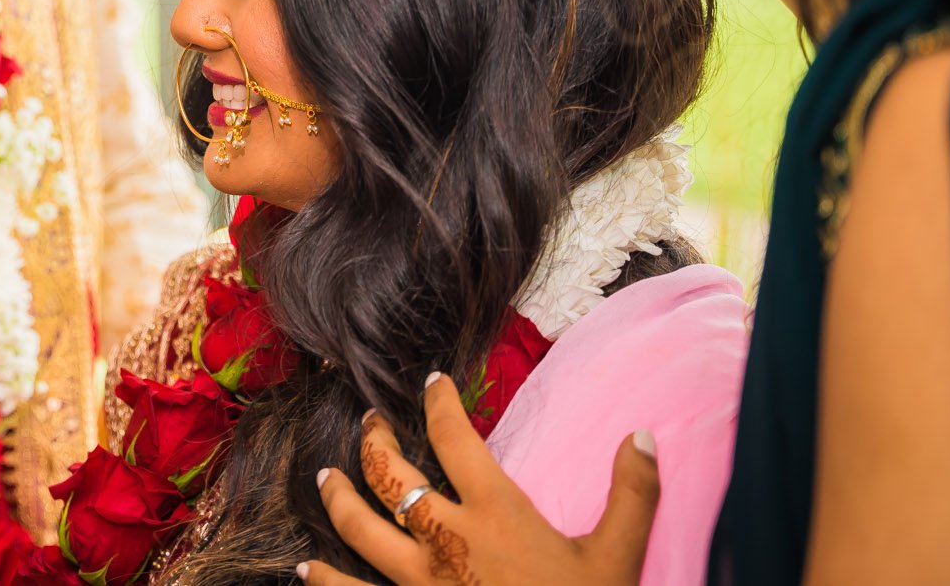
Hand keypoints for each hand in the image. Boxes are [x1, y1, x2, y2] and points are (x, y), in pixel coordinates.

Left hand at [302, 373, 657, 585]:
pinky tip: (306, 567)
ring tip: (325, 477)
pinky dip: (325, 579)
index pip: (457, 438)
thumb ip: (632, 494)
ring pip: (359, 528)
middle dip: (375, 442)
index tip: (431, 383)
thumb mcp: (619, 557)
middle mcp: (447, 540)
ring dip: (337, 498)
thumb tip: (643, 435)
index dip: (440, 403)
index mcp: (496, 514)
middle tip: (369, 423)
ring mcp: (419, 583)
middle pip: (391, 475)